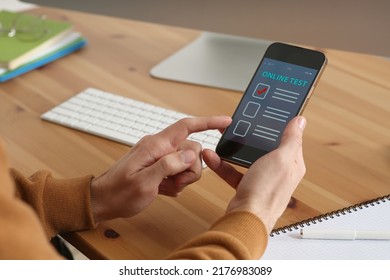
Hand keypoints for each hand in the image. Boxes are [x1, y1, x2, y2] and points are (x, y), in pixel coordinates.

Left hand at [91, 116, 231, 222]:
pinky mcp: (160, 166)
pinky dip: (176, 182)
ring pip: (188, 162)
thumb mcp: (143, 182)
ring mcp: (160, 156)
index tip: (226, 122)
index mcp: (155, 145)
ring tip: (166, 187)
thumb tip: (189, 154)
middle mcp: (160, 147)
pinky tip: (163, 189)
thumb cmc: (119, 192)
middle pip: (192, 149)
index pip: (186, 126)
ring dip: (183, 178)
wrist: (104, 200)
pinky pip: (180, 170)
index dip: (208, 122)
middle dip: (190, 168)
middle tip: (174, 182)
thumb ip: (167, 165)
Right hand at [203, 116, 306, 232]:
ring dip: (234, 149)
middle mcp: (278, 171)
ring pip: (247, 158)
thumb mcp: (281, 158)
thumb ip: (291, 139)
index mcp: (292, 163)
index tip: (270, 113)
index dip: (279, 125)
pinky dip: (223, 164)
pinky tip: (212, 157)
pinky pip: (234, 171)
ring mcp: (262, 179)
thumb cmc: (266, 191)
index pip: (289, 138)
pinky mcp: (247, 186)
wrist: (246, 219)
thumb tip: (300, 121)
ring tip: (223, 138)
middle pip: (265, 147)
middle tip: (241, 124)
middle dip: (252, 136)